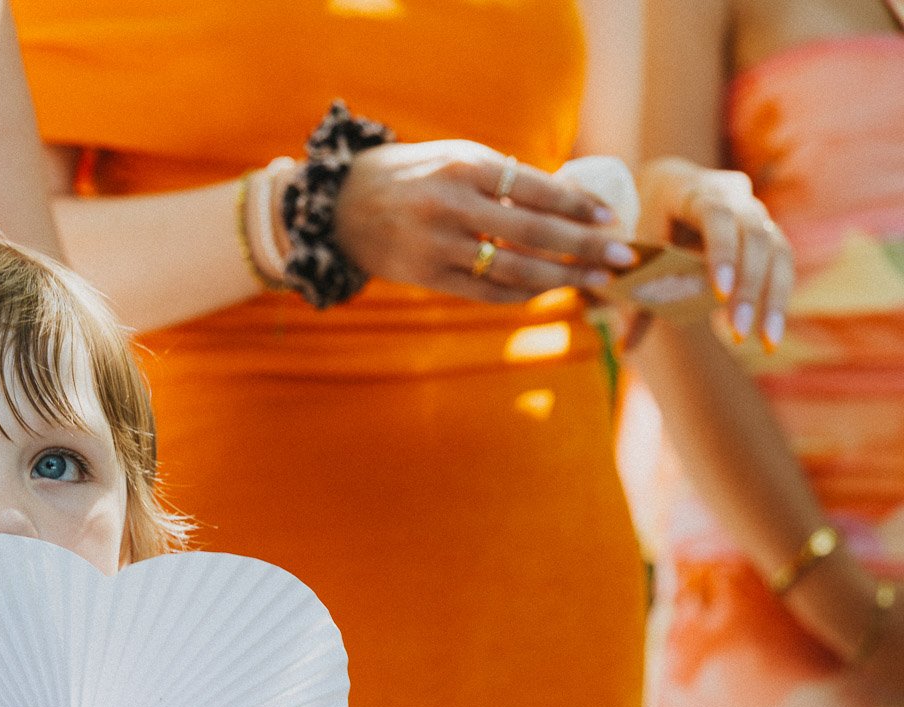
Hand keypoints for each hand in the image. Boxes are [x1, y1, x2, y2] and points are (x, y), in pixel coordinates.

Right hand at [332, 141, 634, 302]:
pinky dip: (522, 294)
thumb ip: (502, 177)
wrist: (339, 206)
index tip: (609, 217)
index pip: (536, 188)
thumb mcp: (454, 157)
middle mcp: (451, 205)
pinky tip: (548, 291)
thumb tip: (567, 201)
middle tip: (622, 256)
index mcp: (464, 166)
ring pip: (513, 268)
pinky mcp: (426, 276)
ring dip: (561, 278)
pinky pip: (486, 292)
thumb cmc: (411, 175)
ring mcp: (437, 245)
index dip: (577, 206)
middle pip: (533, 233)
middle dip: (584, 247)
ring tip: (595, 280)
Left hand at [642, 158, 791, 346]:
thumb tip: (624, 349)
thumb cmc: (646, 220)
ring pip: (777, 250)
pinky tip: (770, 332)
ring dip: (773, 298)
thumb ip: (633, 295)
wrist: (668, 185)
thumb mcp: (636, 249)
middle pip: (754, 236)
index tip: (719, 292)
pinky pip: (782, 261)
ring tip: (766, 341)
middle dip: (749, 287)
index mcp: (694, 191)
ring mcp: (756, 212)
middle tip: (738, 331)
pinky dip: (778, 297)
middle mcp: (734, 196)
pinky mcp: (769, 231)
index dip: (721, 251)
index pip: (716, 216)